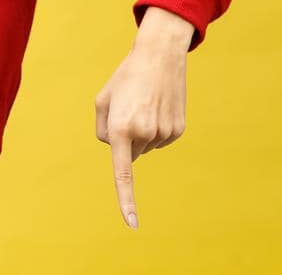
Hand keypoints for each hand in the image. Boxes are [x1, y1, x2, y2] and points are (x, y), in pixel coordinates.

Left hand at [94, 7, 191, 228]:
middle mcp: (144, 134)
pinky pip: (160, 140)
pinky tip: (158, 107)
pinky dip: (156, 129)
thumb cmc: (125, 78)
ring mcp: (163, 134)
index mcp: (120, 128)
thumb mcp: (103, 100)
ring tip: (144, 104)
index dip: (125, 200)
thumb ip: (103, 131)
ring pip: (145, 147)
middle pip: (128, 153)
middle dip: (126, 138)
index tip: (131, 224)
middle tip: (130, 108)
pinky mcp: (178, 130)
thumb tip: (117, 151)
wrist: (159, 57)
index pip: (122, 173)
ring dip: (142, 132)